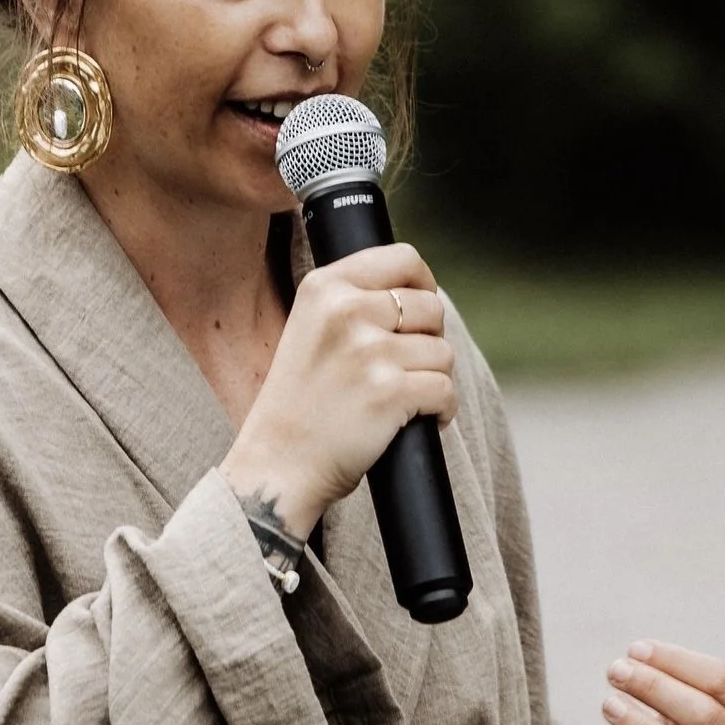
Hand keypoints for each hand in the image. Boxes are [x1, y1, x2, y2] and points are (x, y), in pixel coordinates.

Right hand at [223, 242, 455, 540]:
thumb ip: (352, 303)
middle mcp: (345, 311)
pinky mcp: (390, 392)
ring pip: (443, 353)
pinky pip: (445, 390)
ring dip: (433, 380)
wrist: (278, 465)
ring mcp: (368, 351)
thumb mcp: (309, 330)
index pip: (403, 259)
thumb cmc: (300, 404)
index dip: (424, 285)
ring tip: (400, 401)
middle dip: (428, 342)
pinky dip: (440, 411)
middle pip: (431, 308)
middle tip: (402, 371)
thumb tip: (420, 292)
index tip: (421, 314)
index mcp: (324, 288)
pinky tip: (414, 422)